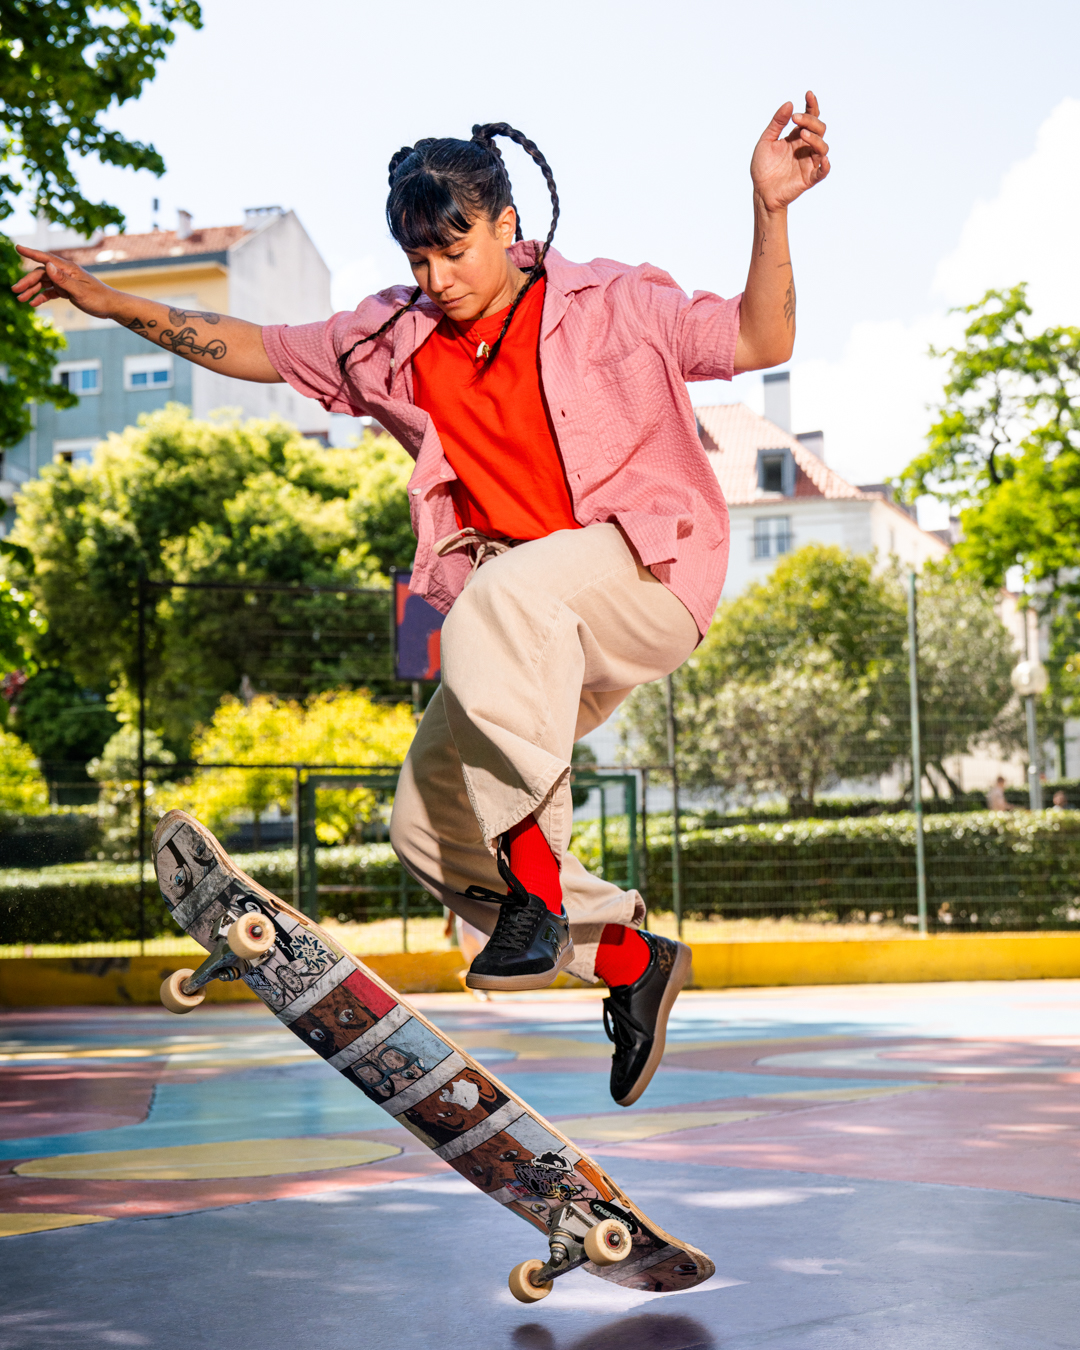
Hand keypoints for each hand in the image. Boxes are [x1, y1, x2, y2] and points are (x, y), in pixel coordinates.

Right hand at [11, 245, 117, 318]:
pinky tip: (33, 304)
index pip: (46, 258)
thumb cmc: (99, 298)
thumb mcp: (80, 291)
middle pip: (41, 274)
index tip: (18, 248)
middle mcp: (65, 272)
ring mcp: (65, 281)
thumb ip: (63, 279)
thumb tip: (47, 265)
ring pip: (44, 283)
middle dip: (27, 282)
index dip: (31, 253)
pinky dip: (42, 297)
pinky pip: (50, 292)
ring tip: (21, 299)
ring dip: (32, 291)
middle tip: (15, 291)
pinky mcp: (67, 290)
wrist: (111, 307)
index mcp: (69, 269)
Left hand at [750, 92, 830, 211]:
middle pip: (819, 129)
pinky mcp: (809, 178)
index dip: (811, 105)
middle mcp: (805, 147)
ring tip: (802, 134)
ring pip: (822, 147)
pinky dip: (825, 165)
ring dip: (815, 138)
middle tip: (796, 118)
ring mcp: (809, 162)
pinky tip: (822, 159)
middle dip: (810, 120)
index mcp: (796, 137)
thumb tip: (789, 104)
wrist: (760, 191)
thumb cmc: (763, 168)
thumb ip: (776, 123)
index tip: (808, 94)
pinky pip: (823, 171)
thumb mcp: (766, 141)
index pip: (810, 118)